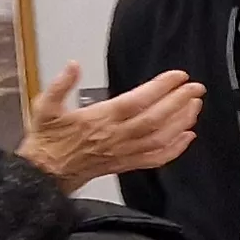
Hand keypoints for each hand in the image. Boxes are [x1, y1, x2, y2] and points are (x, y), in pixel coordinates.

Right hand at [20, 64, 203, 187]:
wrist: (43, 174)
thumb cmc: (46, 139)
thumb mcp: (44, 107)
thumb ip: (59, 85)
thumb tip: (73, 65)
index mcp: (99, 119)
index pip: (137, 101)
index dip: (160, 88)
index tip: (178, 76)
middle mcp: (116, 136)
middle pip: (155, 119)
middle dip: (180, 102)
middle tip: (197, 87)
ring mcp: (123, 152)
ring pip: (160, 138)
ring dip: (181, 122)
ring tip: (195, 105)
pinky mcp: (125, 164)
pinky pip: (155, 159)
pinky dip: (175, 149)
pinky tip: (188, 137)